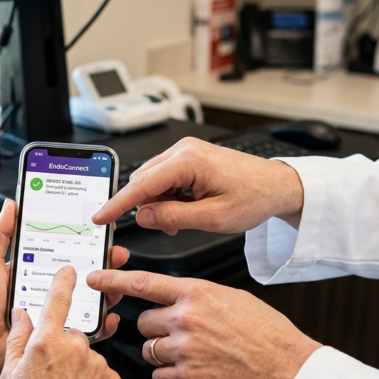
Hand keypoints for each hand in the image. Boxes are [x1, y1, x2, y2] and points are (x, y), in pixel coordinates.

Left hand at [0, 200, 129, 378]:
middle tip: (114, 254)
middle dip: (102, 263)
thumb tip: (10, 206)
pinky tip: (109, 316)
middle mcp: (46, 291)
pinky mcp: (58, 336)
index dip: (81, 241)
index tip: (97, 230)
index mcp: (31, 271)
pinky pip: (86, 330)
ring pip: (89, 300)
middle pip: (81, 274)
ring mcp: (54, 314)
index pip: (61, 252)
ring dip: (106, 290)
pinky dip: (101, 324)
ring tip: (112, 281)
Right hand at [0, 267, 122, 378]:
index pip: (58, 299)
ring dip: (79, 368)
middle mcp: (75, 349)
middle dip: (64, 349)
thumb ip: (17, 338)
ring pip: (88, 356)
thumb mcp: (9, 374)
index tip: (70, 271)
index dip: (64, 282)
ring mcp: (97, 365)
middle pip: (72, 335)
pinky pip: (103, 374)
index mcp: (46, 342)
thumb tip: (21, 314)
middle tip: (51, 376)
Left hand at [88, 269, 320, 378]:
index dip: (115, 280)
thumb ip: (199, 297)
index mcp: (197, 293)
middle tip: (181, 337)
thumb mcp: (233, 299)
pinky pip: (159, 377)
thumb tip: (177, 299)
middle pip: (144, 322)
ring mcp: (184, 349)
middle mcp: (186, 318)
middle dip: (156, 330)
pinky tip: (194, 374)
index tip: (95, 278)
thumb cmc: (267, 335)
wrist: (287, 369)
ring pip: (150, 350)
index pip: (145, 283)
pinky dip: (171, 378)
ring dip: (164, 355)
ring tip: (195, 356)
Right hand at [92, 137, 304, 233]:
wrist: (277, 186)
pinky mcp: (190, 157)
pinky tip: (184, 210)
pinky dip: (167, 197)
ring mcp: (186, 151)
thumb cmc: (254, 197)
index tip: (100, 216)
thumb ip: (173, 217)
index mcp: (189, 160)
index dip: (117, 204)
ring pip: (152, 181)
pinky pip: (164, 179)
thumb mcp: (213, 217)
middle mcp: (184, 150)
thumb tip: (142, 217)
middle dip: (146, 208)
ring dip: (158, 204)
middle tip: (164, 228)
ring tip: (180, 221)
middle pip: (143, 181)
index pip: (141, 184)